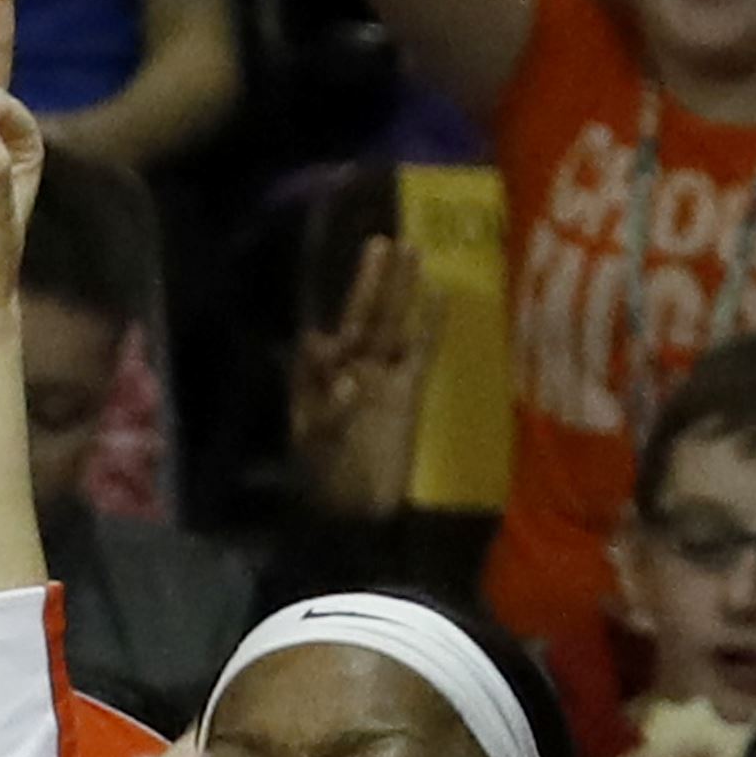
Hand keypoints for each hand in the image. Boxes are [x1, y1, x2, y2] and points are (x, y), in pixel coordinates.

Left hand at [292, 236, 439, 520]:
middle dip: (369, 282)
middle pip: (362, 318)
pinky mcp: (409, 392)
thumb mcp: (318, 439)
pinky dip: (430, 323)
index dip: (326, 311)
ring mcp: (381, 379)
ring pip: (393, 325)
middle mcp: (349, 371)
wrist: (357, 514)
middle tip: (381, 242)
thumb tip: (326, 351)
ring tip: (411, 249)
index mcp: (317, 380)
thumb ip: (327, 398)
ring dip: (400, 290)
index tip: (333, 268)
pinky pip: (420, 350)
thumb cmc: (327, 479)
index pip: (322, 335)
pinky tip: (439, 293)